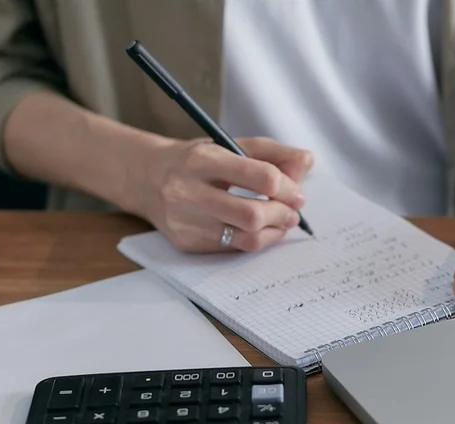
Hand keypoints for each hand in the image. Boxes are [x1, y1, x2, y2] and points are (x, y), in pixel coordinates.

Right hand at [128, 136, 312, 252]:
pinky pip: (233, 248)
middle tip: (292, 212)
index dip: (287, 186)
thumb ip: (272, 153)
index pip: (260, 176)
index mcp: (203, 160)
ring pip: (245, 238)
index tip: (297, 192)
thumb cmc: (197, 161)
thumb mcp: (229, 144)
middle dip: (282, 214)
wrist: (147, 179)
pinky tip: (259, 229)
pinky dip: (254, 240)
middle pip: (252, 214)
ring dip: (273, 232)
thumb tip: (306, 162)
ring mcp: (185, 221)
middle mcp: (188, 192)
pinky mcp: (186, 243)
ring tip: (281, 221)